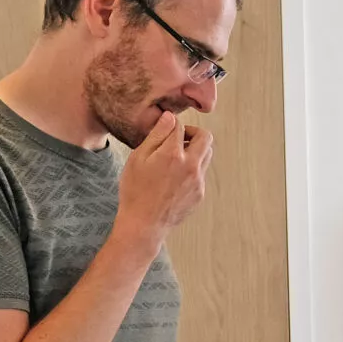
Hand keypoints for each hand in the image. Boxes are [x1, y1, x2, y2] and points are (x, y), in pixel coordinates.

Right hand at [116, 109, 212, 245]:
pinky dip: (192, 168)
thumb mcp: (138, 158)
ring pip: (207, 155)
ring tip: (176, 156)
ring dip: (196, 150)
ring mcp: (198, 181)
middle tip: (178, 139)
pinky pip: (201, 173)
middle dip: (193, 133)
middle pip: (206, 137)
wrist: (144, 224)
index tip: (165, 130)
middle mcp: (190, 166)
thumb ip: (157, 135)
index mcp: (173, 154)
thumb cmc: (135, 190)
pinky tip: (174, 177)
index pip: (181, 127)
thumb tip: (170, 117)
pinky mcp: (200, 193)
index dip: (171, 125)